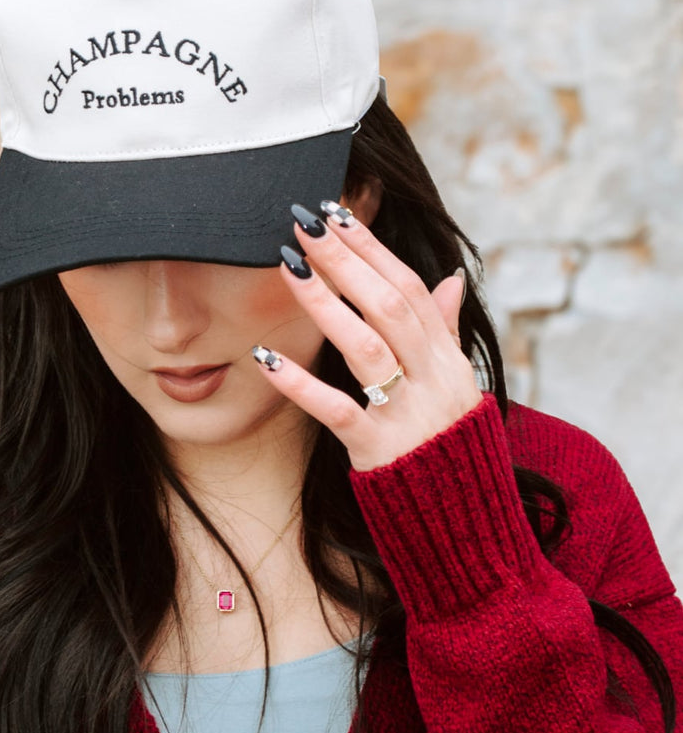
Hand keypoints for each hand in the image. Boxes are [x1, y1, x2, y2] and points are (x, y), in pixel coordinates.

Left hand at [253, 203, 484, 473]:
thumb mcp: (458, 382)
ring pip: (365, 348)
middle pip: (388, 307)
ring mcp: (407, 414)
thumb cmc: (451, 443)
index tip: (335, 211)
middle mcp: (433, 379)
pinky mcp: (379, 449)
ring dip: (324, 303)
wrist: (466, 521)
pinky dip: (300, 383)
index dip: (373, 247)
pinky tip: (265, 356)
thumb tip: (451, 277)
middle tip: (304, 224)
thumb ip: (447, 329)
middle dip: (345, 260)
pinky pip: (337, 410)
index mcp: (448, 357)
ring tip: (288, 267)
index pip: (410, 288)